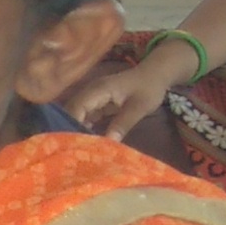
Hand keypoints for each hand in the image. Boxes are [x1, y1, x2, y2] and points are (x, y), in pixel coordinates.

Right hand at [65, 44, 195, 140]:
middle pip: (72, 111)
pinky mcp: (97, 103)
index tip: (72, 143)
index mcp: (98, 90)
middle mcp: (90, 92)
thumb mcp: (139, 107)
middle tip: (71, 150)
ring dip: (76, 129)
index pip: (76, 108)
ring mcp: (92, 98)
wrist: (155, 75)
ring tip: (76, 148)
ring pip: (76, 114)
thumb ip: (123, 124)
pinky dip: (85, 128)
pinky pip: (85, 116)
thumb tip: (108, 144)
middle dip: (70, 129)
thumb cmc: (149, 88)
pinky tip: (87, 141)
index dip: (71, 125)